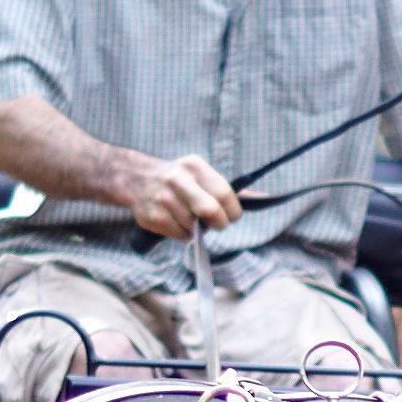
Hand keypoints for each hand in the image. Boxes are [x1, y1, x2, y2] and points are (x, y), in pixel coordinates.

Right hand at [112, 149, 241, 240]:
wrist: (137, 179)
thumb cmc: (180, 180)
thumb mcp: (201, 174)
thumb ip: (227, 188)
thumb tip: (264, 198)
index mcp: (194, 166)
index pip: (223, 193)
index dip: (233, 211)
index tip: (232, 217)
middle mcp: (177, 179)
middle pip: (209, 210)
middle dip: (219, 223)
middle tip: (218, 224)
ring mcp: (163, 198)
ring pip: (194, 227)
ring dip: (198, 229)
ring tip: (191, 219)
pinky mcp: (152, 216)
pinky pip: (180, 235)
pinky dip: (184, 234)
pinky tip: (178, 223)